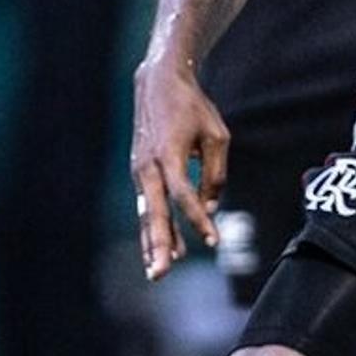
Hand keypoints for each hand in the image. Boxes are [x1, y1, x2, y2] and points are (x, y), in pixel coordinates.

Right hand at [127, 56, 228, 281]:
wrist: (157, 83)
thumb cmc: (192, 107)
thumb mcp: (215, 135)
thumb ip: (215, 174)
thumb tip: (210, 208)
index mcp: (168, 154)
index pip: (184, 195)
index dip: (198, 219)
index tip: (214, 242)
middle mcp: (148, 166)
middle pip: (153, 213)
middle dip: (159, 244)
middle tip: (163, 273)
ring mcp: (139, 170)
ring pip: (145, 214)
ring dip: (152, 243)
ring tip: (157, 272)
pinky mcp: (139, 173)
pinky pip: (145, 206)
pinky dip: (151, 229)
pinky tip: (158, 251)